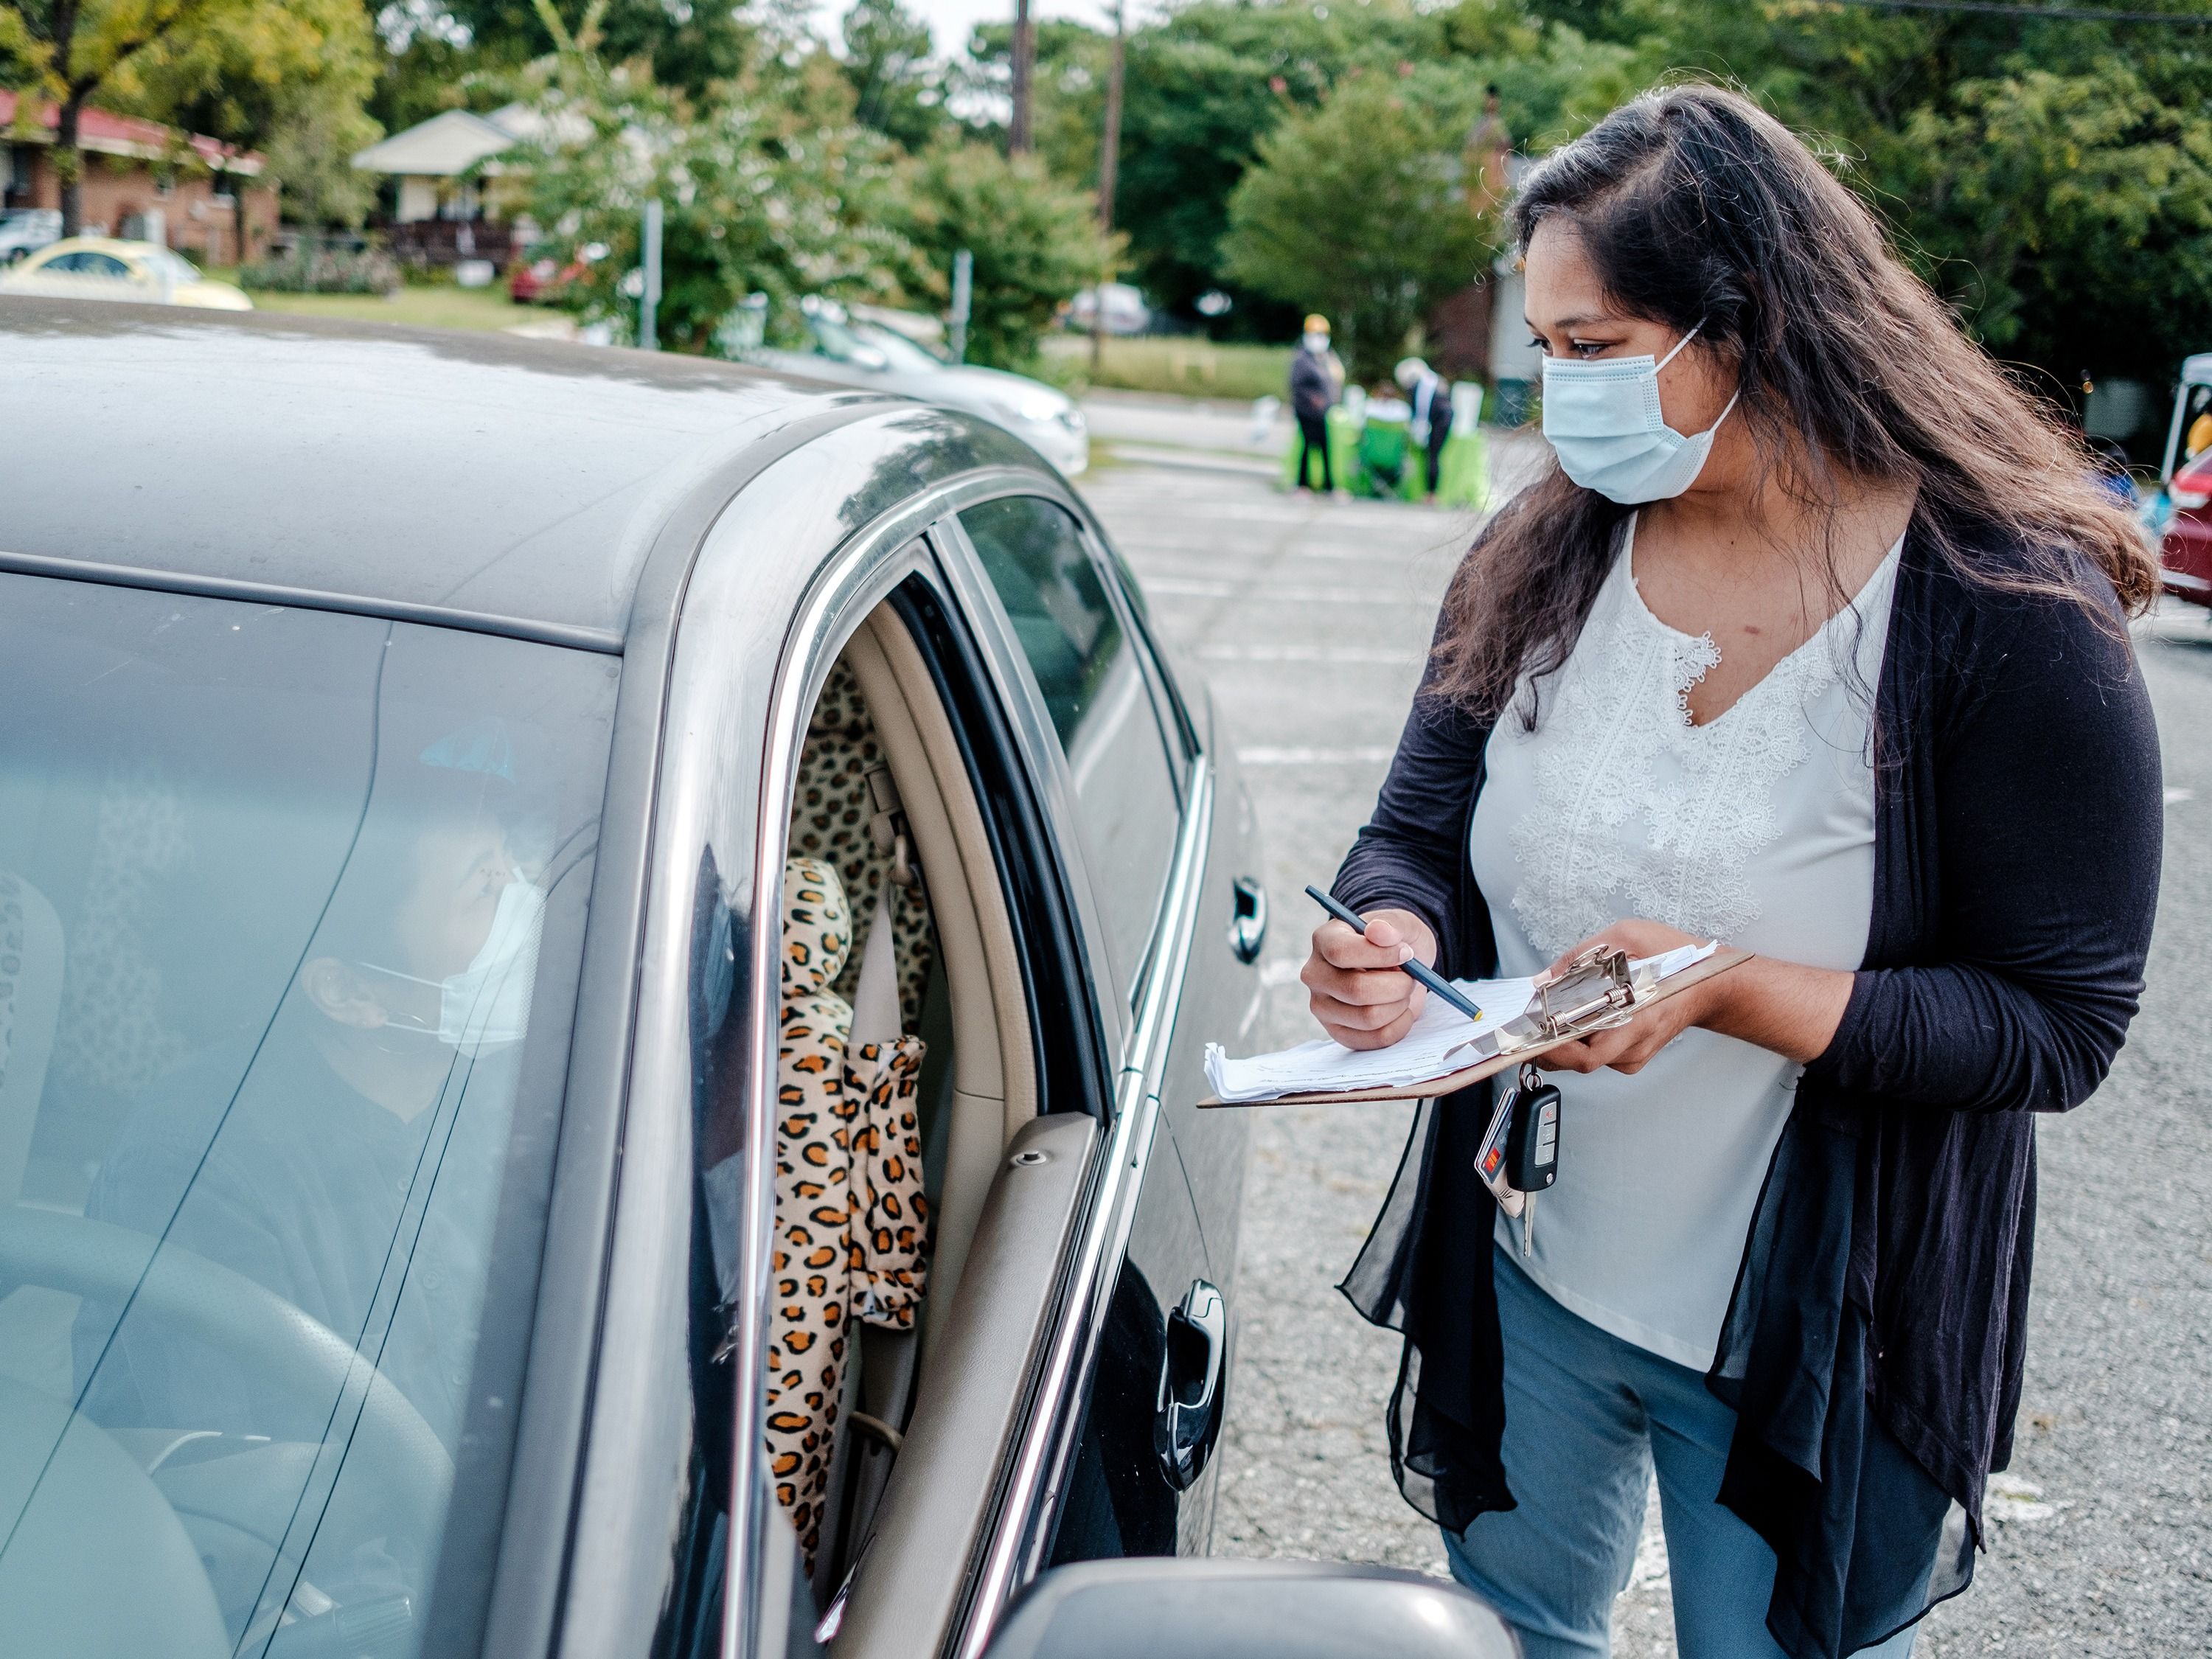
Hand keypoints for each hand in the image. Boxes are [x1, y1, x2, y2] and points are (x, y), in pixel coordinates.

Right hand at [1302, 906, 1439, 1050]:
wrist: (1397, 966)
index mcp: (1324, 940)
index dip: (1380, 955)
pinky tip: (1402, 1010)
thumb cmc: (1395, 942)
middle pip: (1356, 990)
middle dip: (1397, 985)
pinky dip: (1400, 1026)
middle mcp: (1315, 975)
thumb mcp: (1400, 923)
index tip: (1406, 952)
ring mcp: (1322, 1007)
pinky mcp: (1338, 1032)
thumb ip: (1390, 923)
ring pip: (1368, 1018)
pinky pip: (1376, 1039)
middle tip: (1411, 977)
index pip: (1341, 953)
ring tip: (1403, 991)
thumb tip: (1378, 931)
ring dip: (1399, 1005)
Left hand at [1534, 919, 1717, 1076]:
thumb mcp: (1627, 937)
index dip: (1553, 1048)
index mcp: (1636, 1021)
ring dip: (1564, 1038)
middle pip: (1579, 1061)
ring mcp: (1634, 1054)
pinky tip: (1579, 1016)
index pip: (1585, 1056)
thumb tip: (1543, 980)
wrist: (1711, 981)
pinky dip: (1581, 1037)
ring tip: (1555, 1014)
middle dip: (1550, 1044)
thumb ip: (1581, 957)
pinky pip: (1597, 1052)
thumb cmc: (1677, 959)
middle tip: (1532, 1022)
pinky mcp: (1632, 1054)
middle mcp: (1634, 1045)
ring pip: (1586, 1057)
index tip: (1531, 1032)